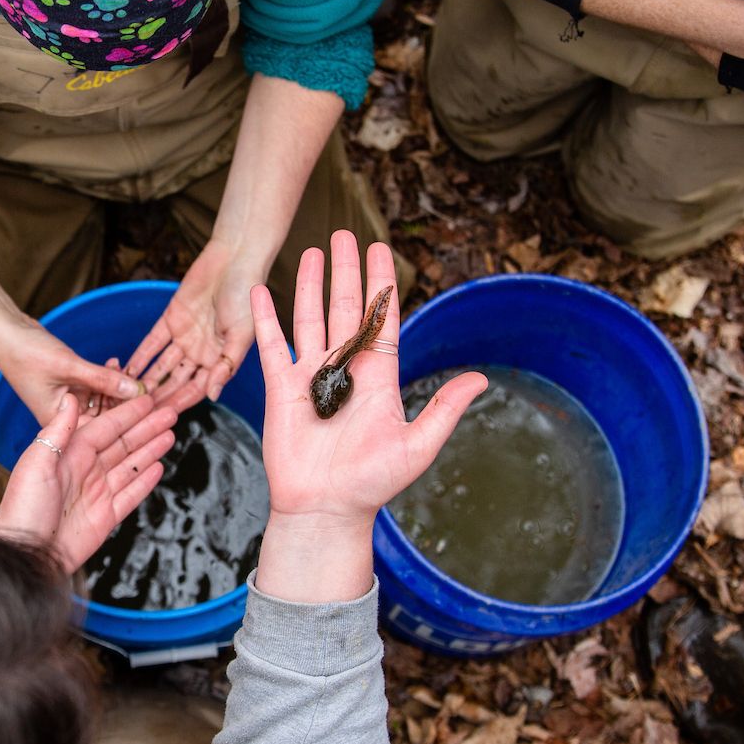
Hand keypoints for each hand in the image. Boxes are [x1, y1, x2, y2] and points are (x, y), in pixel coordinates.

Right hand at [0, 320, 141, 426]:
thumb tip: (137, 389)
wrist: (4, 332)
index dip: (128, 420)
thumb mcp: (69, 366)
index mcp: (59, 423)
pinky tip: (118, 364)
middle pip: (104, 417)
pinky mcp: (69, 386)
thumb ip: (104, 379)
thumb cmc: (26, 353)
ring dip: (119, 387)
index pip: (100, 430)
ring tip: (139, 374)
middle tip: (154, 392)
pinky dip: (106, 376)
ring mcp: (67, 401)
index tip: (153, 410)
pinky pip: (95, 386)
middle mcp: (64, 417)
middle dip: (128, 404)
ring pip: (102, 400)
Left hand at [0, 392, 177, 572]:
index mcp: (69, 455)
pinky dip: (145, 481)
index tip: (147, 400)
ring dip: (150, 450)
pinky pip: (131, 495)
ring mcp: (97, 494)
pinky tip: (159, 467)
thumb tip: (70, 399)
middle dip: (146, 429)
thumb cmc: (22, 507)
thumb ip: (57, 431)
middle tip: (170, 413)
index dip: (127, 415)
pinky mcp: (105, 518)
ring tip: (170, 435)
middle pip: (122, 445)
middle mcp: (85, 471)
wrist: (25, 554)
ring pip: (130, 467)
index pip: (104, 429)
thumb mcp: (36, 463)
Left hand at [126, 239, 257, 413]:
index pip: (197, 389)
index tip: (162, 418)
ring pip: (162, 365)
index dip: (180, 403)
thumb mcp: (243, 334)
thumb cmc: (247, 296)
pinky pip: (153, 342)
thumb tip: (213, 395)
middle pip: (176, 381)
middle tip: (138, 413)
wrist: (236, 258)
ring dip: (147, 380)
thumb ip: (227, 366)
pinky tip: (127, 370)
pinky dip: (141, 356)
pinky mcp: (172, 318)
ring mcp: (185, 336)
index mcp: (221, 359)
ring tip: (128, 396)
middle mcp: (202, 352)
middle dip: (159, 397)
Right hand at [255, 232, 483, 524]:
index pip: (380, 319)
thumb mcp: (418, 445)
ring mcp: (312, 376)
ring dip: (310, 284)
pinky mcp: (282, 388)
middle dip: (346, 271)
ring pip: (311, 317)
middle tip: (344, 235)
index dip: (381, 284)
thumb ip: (445, 409)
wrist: (326, 508)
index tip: (379, 250)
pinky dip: (266, 317)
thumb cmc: (372, 482)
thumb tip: (480, 380)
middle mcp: (345, 369)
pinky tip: (262, 291)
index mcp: (378, 376)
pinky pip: (272, 345)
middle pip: (346, 308)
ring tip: (312, 251)